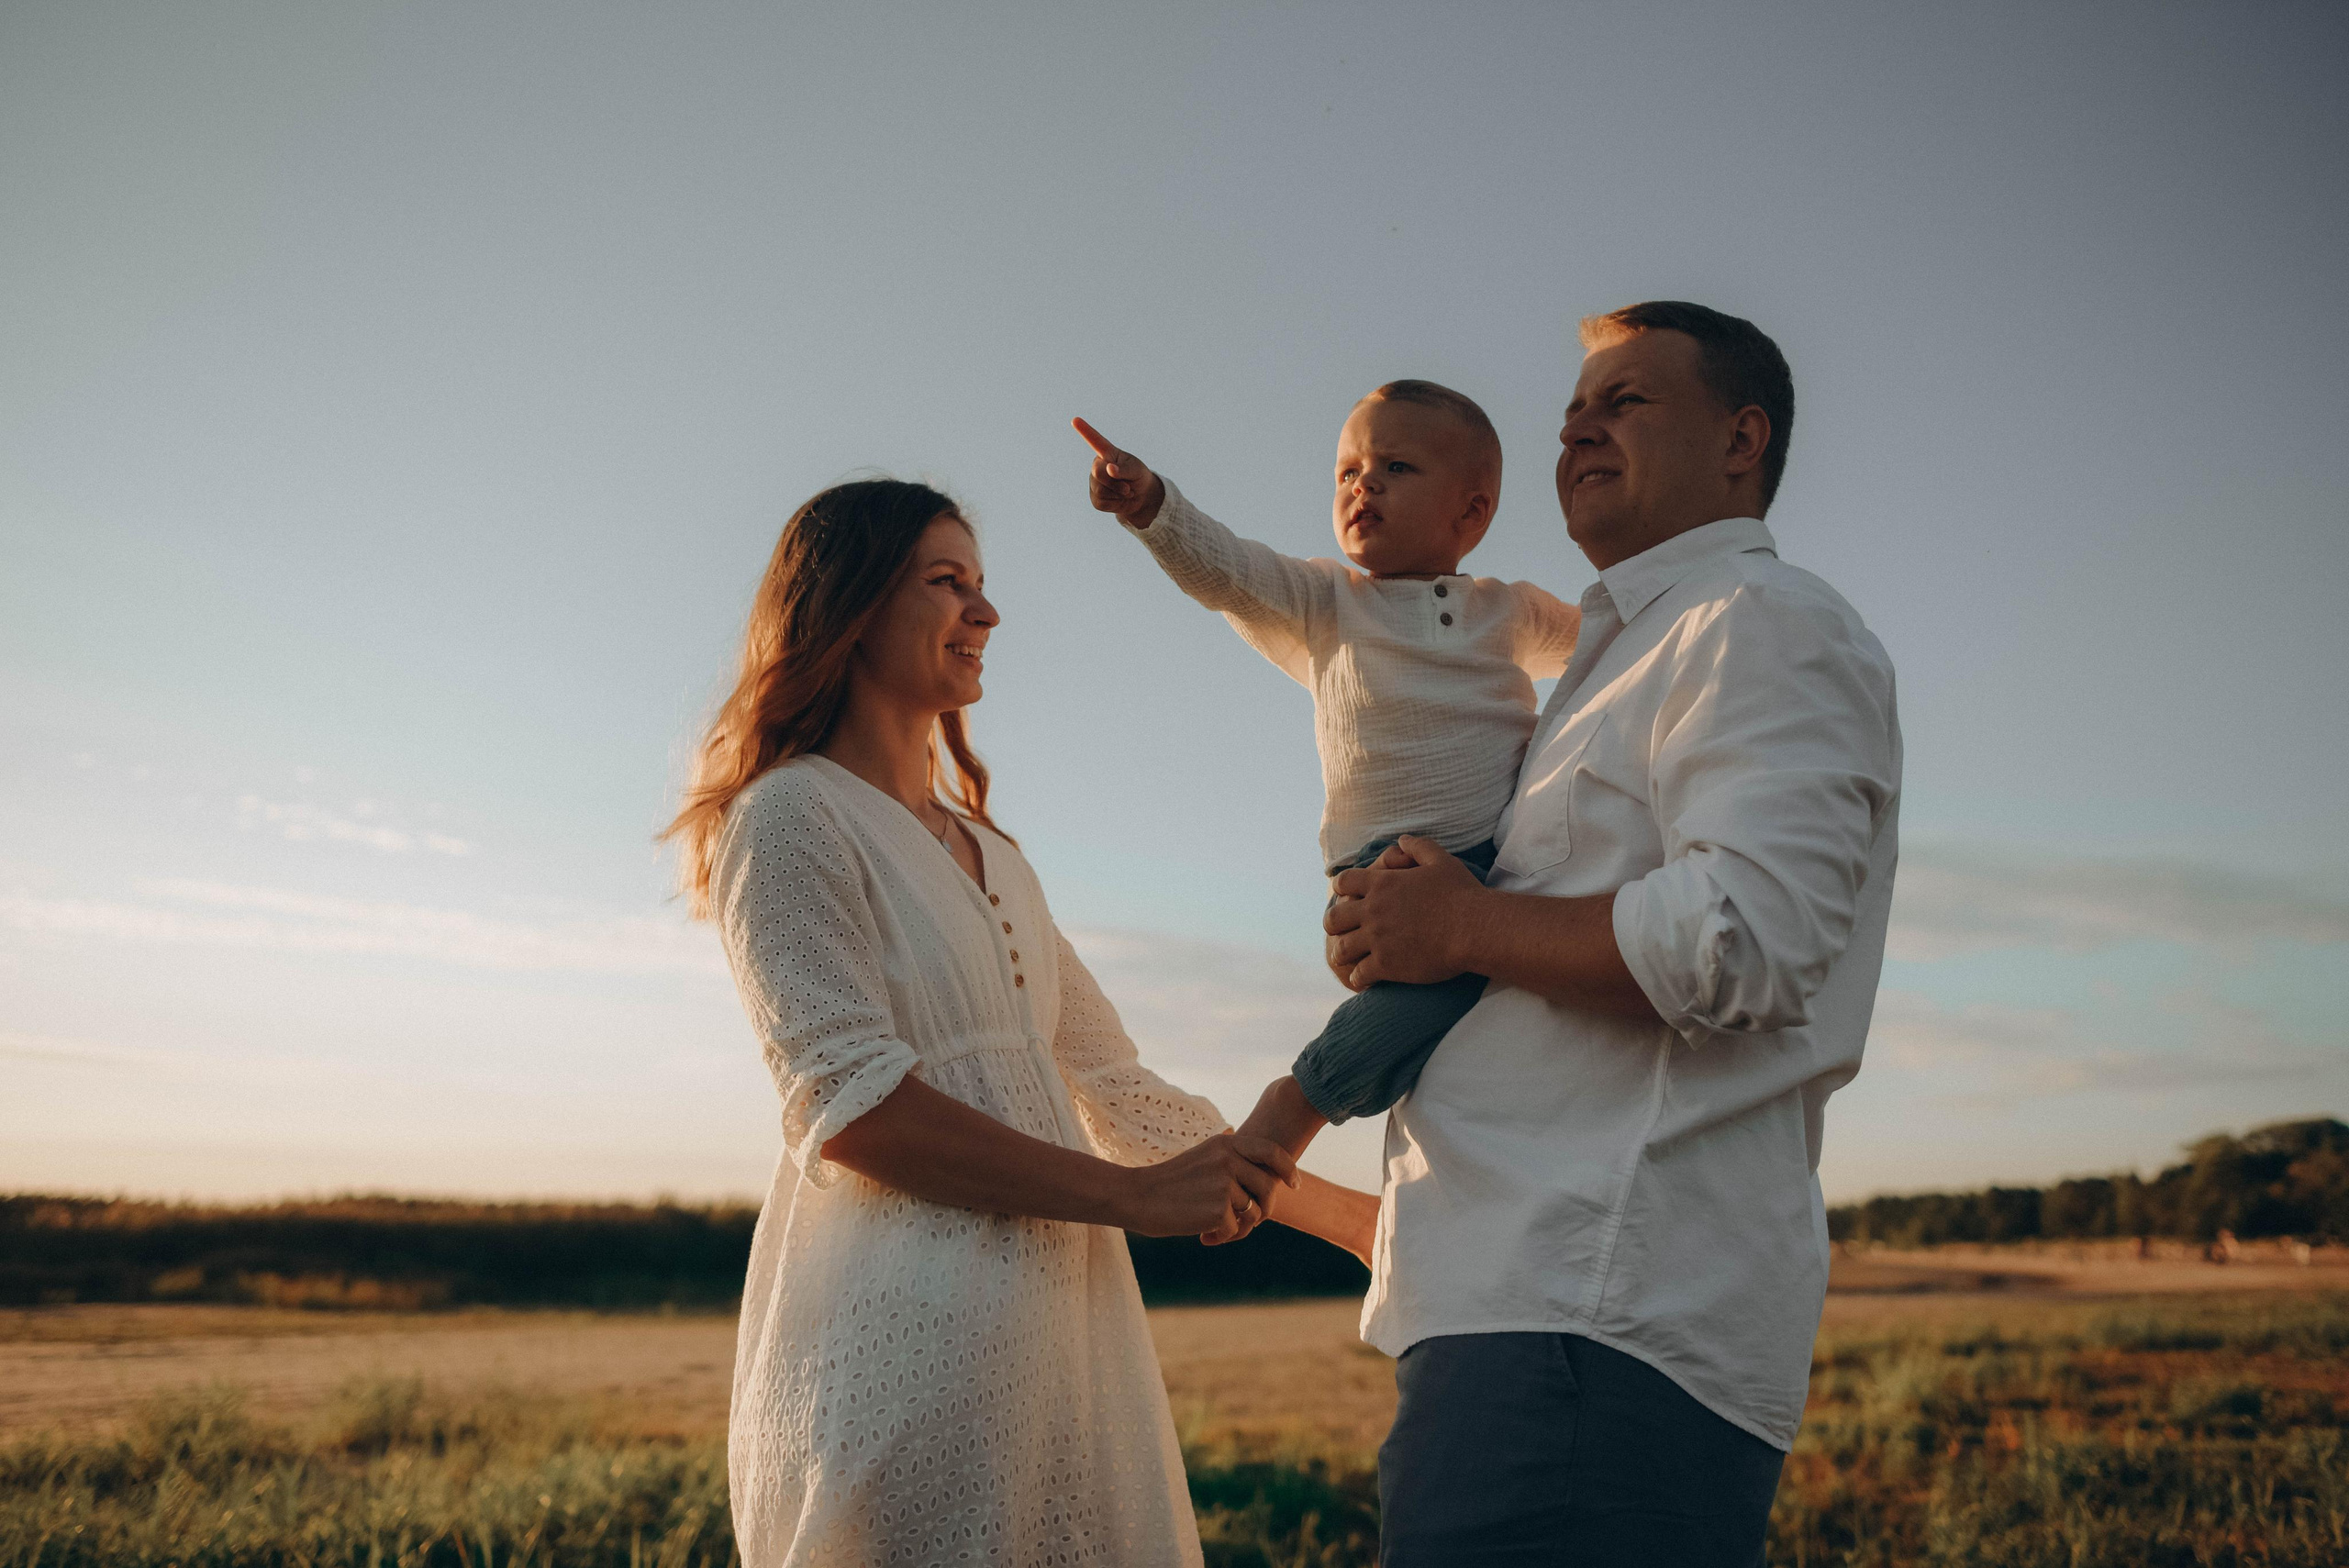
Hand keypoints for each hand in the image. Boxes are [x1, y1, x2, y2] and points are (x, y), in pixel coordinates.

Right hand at [1073, 417, 1165, 527]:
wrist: (1141, 497)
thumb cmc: (1138, 476)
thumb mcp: (1136, 470)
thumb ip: (1124, 468)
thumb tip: (1109, 469)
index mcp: (1107, 453)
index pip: (1095, 440)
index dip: (1085, 430)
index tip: (1075, 420)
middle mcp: (1097, 466)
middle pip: (1097, 472)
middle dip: (1115, 482)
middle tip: (1128, 487)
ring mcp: (1094, 482)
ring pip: (1100, 489)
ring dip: (1117, 493)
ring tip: (1125, 491)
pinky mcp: (1095, 498)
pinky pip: (1101, 501)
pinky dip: (1115, 503)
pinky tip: (1119, 499)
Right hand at [1119, 1130, 1296, 1238]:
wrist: (1137, 1197)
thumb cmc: (1170, 1183)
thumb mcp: (1203, 1159)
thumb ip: (1233, 1163)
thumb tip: (1270, 1181)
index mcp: (1225, 1144)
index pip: (1271, 1151)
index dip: (1287, 1169)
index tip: (1294, 1184)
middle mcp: (1228, 1159)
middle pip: (1268, 1187)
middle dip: (1264, 1209)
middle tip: (1249, 1222)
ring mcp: (1224, 1183)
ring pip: (1254, 1212)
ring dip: (1240, 1226)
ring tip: (1217, 1230)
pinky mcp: (1218, 1209)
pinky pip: (1235, 1229)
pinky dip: (1221, 1236)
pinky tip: (1202, 1235)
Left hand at [1324, 835, 1482, 989]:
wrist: (1475, 929)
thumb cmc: (1462, 894)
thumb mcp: (1441, 860)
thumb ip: (1418, 846)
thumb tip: (1402, 839)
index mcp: (1382, 884)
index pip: (1343, 882)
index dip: (1342, 889)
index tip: (1347, 897)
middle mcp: (1373, 911)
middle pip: (1333, 919)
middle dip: (1334, 925)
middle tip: (1342, 931)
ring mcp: (1377, 939)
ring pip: (1340, 949)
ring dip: (1342, 953)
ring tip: (1349, 958)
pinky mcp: (1386, 965)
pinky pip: (1359, 975)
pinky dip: (1359, 978)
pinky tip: (1365, 979)